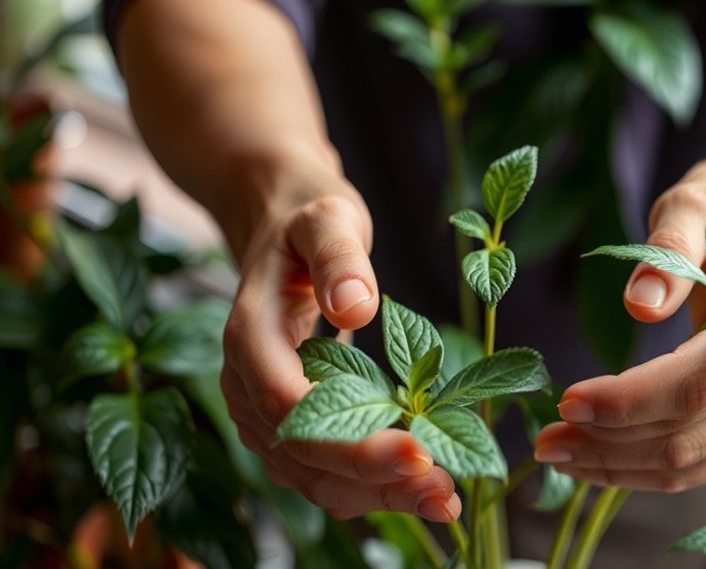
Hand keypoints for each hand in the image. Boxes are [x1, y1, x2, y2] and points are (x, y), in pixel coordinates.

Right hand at [220, 162, 459, 521]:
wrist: (281, 225)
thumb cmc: (309, 221)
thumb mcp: (329, 218)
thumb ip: (340, 257)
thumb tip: (357, 307)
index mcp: (250, 336)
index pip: (292, 409)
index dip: (352, 442)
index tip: (419, 453)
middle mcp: (246, 383)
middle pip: (300, 457)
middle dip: (373, 482)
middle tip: (445, 494)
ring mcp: (261, 407)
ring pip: (309, 475)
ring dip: (374, 495)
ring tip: (443, 500)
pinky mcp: (285, 419)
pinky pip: (318, 469)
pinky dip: (365, 486)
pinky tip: (416, 487)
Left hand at [535, 182, 705, 490]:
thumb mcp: (692, 210)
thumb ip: (670, 249)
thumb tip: (639, 304)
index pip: (694, 385)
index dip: (627, 402)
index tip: (567, 401)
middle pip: (685, 437)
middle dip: (608, 444)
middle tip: (544, 440)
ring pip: (685, 464)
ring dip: (617, 468)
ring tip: (558, 453)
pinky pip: (691, 465)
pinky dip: (639, 470)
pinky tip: (593, 460)